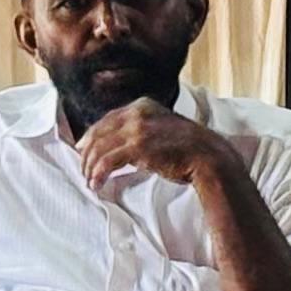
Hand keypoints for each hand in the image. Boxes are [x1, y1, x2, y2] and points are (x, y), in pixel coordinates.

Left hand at [75, 98, 229, 197]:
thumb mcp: (162, 128)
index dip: (92, 135)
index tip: (83, 149)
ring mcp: (137, 129)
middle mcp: (137, 113)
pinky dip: (98, 174)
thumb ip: (142, 130)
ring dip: (90, 167)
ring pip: (100, 148)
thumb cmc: (188, 148)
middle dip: (87, 153)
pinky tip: (97, 184)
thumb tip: (120, 145)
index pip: (107, 119)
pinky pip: (107, 161)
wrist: (207, 156)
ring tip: (90, 181)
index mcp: (142, 105)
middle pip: (99, 132)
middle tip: (84, 169)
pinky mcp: (138, 147)